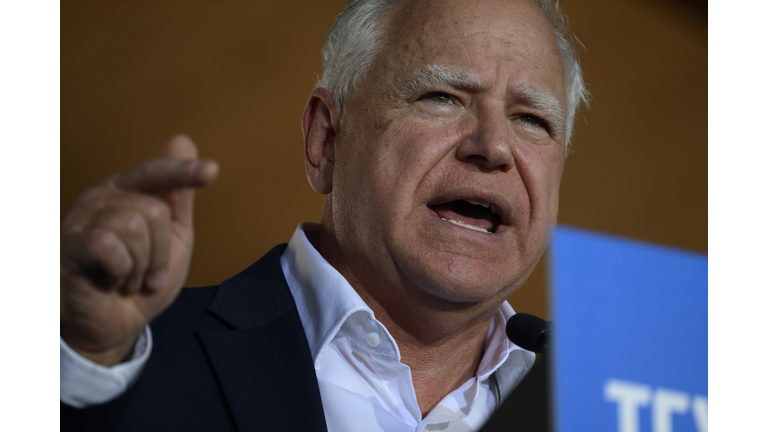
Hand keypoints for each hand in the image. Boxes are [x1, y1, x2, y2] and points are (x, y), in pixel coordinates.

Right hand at [60, 135, 218, 365]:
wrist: (112, 325)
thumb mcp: (171, 238)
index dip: (184, 172)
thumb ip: (177, 196)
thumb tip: (182, 140)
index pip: (157, 173)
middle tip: (145, 272)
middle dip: (160, 253)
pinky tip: (112, 281)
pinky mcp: (70, 244)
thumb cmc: (140, 279)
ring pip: (134, 225)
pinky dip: (122, 271)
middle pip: (154, 211)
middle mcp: (102, 198)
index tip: (212, 171)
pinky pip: (110, 244)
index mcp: (128, 192)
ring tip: (129, 278)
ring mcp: (82, 219)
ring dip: (141, 265)